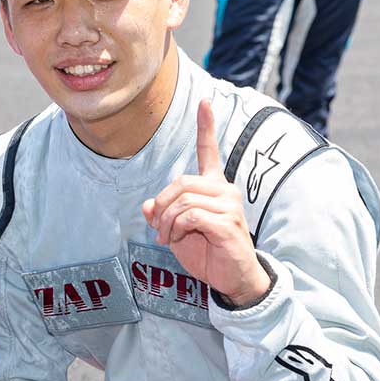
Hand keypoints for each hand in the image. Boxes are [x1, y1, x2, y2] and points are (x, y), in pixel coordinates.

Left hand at [142, 98, 269, 305]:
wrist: (231, 279)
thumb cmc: (206, 252)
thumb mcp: (176, 231)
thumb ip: (163, 213)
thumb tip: (148, 204)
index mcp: (214, 188)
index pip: (210, 152)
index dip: (206, 127)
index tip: (204, 101)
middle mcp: (225, 191)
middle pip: (181, 182)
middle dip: (162, 206)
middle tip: (159, 229)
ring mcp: (229, 205)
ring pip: (183, 200)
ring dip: (166, 221)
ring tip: (167, 237)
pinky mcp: (227, 222)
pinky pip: (191, 215)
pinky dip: (176, 228)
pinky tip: (176, 239)